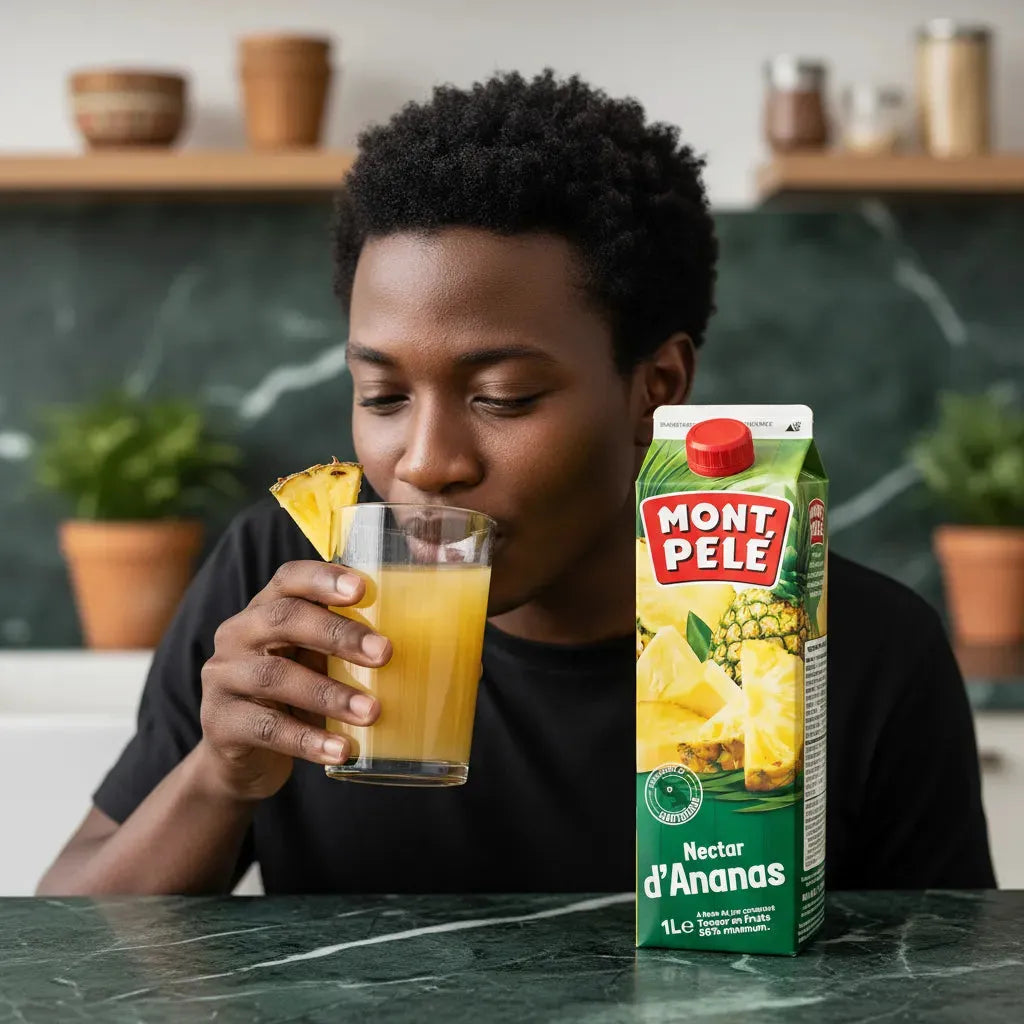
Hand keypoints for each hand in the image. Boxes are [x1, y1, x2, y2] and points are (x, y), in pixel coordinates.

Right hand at [198, 560, 390, 800]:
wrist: (240, 758)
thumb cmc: (292, 696)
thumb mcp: (312, 661)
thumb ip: (342, 644)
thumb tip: (419, 636)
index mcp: (264, 610)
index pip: (288, 579)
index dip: (323, 579)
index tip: (361, 588)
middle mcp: (237, 635)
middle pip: (284, 620)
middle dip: (338, 634)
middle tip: (384, 653)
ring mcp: (223, 679)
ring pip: (276, 678)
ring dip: (330, 695)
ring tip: (372, 712)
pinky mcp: (220, 724)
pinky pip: (267, 729)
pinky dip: (308, 740)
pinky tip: (342, 749)